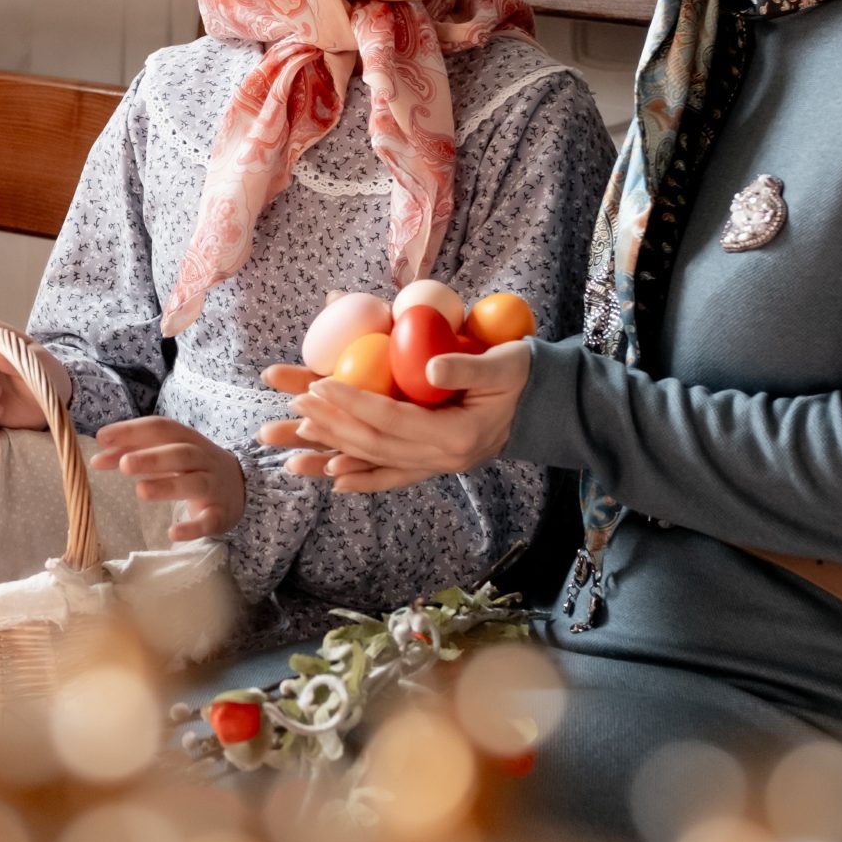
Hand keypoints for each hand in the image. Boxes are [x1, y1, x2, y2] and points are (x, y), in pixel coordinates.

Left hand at [92, 417, 246, 541]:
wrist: (241, 486)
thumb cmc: (193, 467)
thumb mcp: (167, 454)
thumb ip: (133, 453)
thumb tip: (97, 458)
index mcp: (187, 439)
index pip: (160, 428)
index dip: (132, 430)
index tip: (102, 438)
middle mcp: (203, 458)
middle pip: (179, 453)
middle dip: (151, 458)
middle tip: (123, 465)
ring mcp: (214, 486)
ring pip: (195, 483)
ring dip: (168, 486)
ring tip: (140, 491)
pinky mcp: (221, 514)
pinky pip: (209, 521)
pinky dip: (192, 528)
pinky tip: (173, 533)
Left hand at [256, 340, 531, 491]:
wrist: (545, 405)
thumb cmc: (523, 375)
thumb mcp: (504, 364)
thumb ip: (466, 367)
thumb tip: (427, 369)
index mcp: (457, 435)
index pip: (393, 419)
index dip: (353, 402)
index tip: (319, 384)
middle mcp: (443, 459)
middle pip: (375, 445)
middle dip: (332, 424)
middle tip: (297, 404)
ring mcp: (438, 466)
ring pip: (376, 462)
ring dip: (333, 451)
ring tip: (297, 441)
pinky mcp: (433, 464)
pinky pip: (392, 476)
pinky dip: (362, 477)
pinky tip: (333, 477)